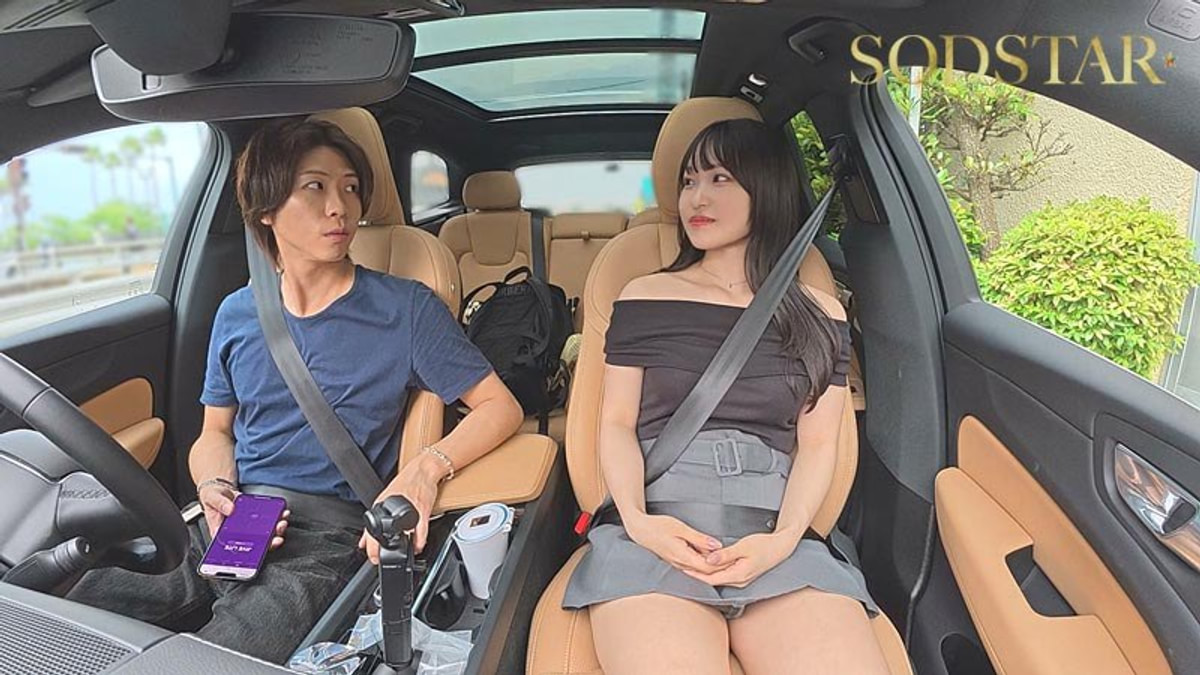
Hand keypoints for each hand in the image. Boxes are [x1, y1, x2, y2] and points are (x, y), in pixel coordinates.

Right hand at [198, 483, 289, 549]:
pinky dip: (277, 517)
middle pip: (254, 544)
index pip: (236, 549)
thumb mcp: (211, 497)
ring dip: (276, 531)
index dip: (249, 553)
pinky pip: (268, 520)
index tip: (260, 550)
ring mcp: (248, 526)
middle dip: (269, 543)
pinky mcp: (255, 517)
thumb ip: (219, 503)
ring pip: (264, 534)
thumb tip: (230, 509)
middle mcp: (236, 533)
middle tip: (277, 538)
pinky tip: (282, 513)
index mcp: (222, 534)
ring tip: (281, 524)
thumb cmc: (212, 496)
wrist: (220, 487)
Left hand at [359, 458, 440, 563]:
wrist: (423, 470)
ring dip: (403, 549)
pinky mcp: (422, 509)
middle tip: (384, 559)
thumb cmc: (405, 484)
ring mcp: (408, 509)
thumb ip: (372, 522)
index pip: (370, 531)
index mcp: (381, 505)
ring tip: (402, 554)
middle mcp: (392, 508)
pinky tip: (417, 547)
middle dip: (382, 551)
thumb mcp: (384, 500)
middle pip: (385, 535)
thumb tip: (362, 541)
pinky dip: (418, 542)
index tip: (372, 558)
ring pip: (403, 535)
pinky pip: (420, 531)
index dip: (370, 548)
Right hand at [624, 512, 729, 574]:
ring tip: (729, 559)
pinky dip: (705, 562)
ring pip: (700, 570)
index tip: (735, 559)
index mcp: (682, 556)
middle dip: (721, 567)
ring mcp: (678, 564)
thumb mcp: (681, 528)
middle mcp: (681, 564)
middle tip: (737, 560)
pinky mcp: (677, 561)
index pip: (708, 568)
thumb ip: (700, 539)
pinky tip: (712, 556)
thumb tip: (717, 546)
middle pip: (706, 572)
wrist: (640, 530)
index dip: (723, 565)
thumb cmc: (658, 526)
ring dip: (714, 566)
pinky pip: (694, 566)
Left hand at [679, 532, 796, 587]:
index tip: (683, 569)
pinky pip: (723, 574)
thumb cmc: (764, 545)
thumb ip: (725, 555)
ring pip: (718, 578)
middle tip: (681, 566)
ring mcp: (740, 579)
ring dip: (704, 572)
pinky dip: (713, 570)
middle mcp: (738, 581)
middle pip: (712, 580)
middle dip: (697, 574)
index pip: (711, 579)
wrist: (780, 548)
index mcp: (738, 575)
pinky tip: (706, 563)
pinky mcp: (741, 574)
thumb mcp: (743, 547)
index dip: (696, 575)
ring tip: (689, 564)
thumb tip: (709, 560)